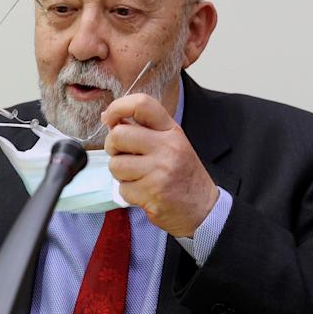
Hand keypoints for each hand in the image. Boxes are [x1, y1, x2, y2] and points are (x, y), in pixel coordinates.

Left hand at [101, 93, 218, 237]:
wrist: (203, 209)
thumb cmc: (183, 176)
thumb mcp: (171, 145)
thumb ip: (144, 131)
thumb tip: (108, 118)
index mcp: (172, 131)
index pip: (142, 104)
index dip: (118, 106)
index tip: (109, 117)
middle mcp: (168, 147)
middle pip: (118, 135)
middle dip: (112, 147)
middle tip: (123, 156)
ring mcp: (160, 170)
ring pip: (116, 164)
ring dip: (121, 174)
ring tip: (138, 178)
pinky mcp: (152, 192)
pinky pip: (122, 189)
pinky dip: (129, 194)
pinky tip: (145, 193)